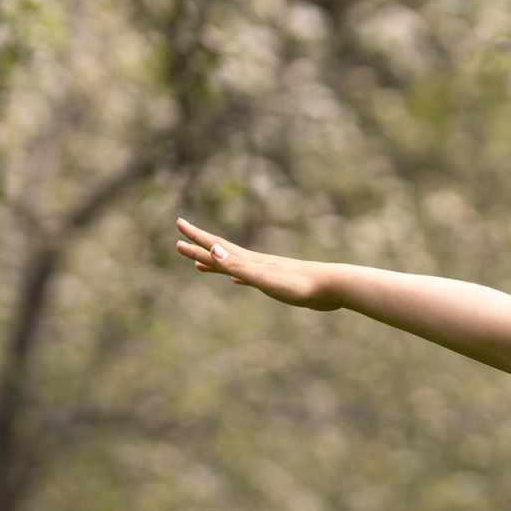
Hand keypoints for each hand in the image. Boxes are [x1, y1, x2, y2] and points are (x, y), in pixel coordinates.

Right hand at [174, 218, 340, 308]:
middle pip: (221, 252)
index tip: (178, 223)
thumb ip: (237, 265)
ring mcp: (267, 271)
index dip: (196, 237)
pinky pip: (250, 278)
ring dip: (215, 262)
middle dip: (199, 246)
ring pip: (234, 264)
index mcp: (249, 261)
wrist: (332, 287)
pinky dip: (239, 277)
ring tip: (200, 264)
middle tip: (180, 240)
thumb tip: (212, 249)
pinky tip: (239, 281)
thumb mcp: (263, 277)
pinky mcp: (278, 282)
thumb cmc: (298, 285)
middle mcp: (255, 262)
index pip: (216, 245)